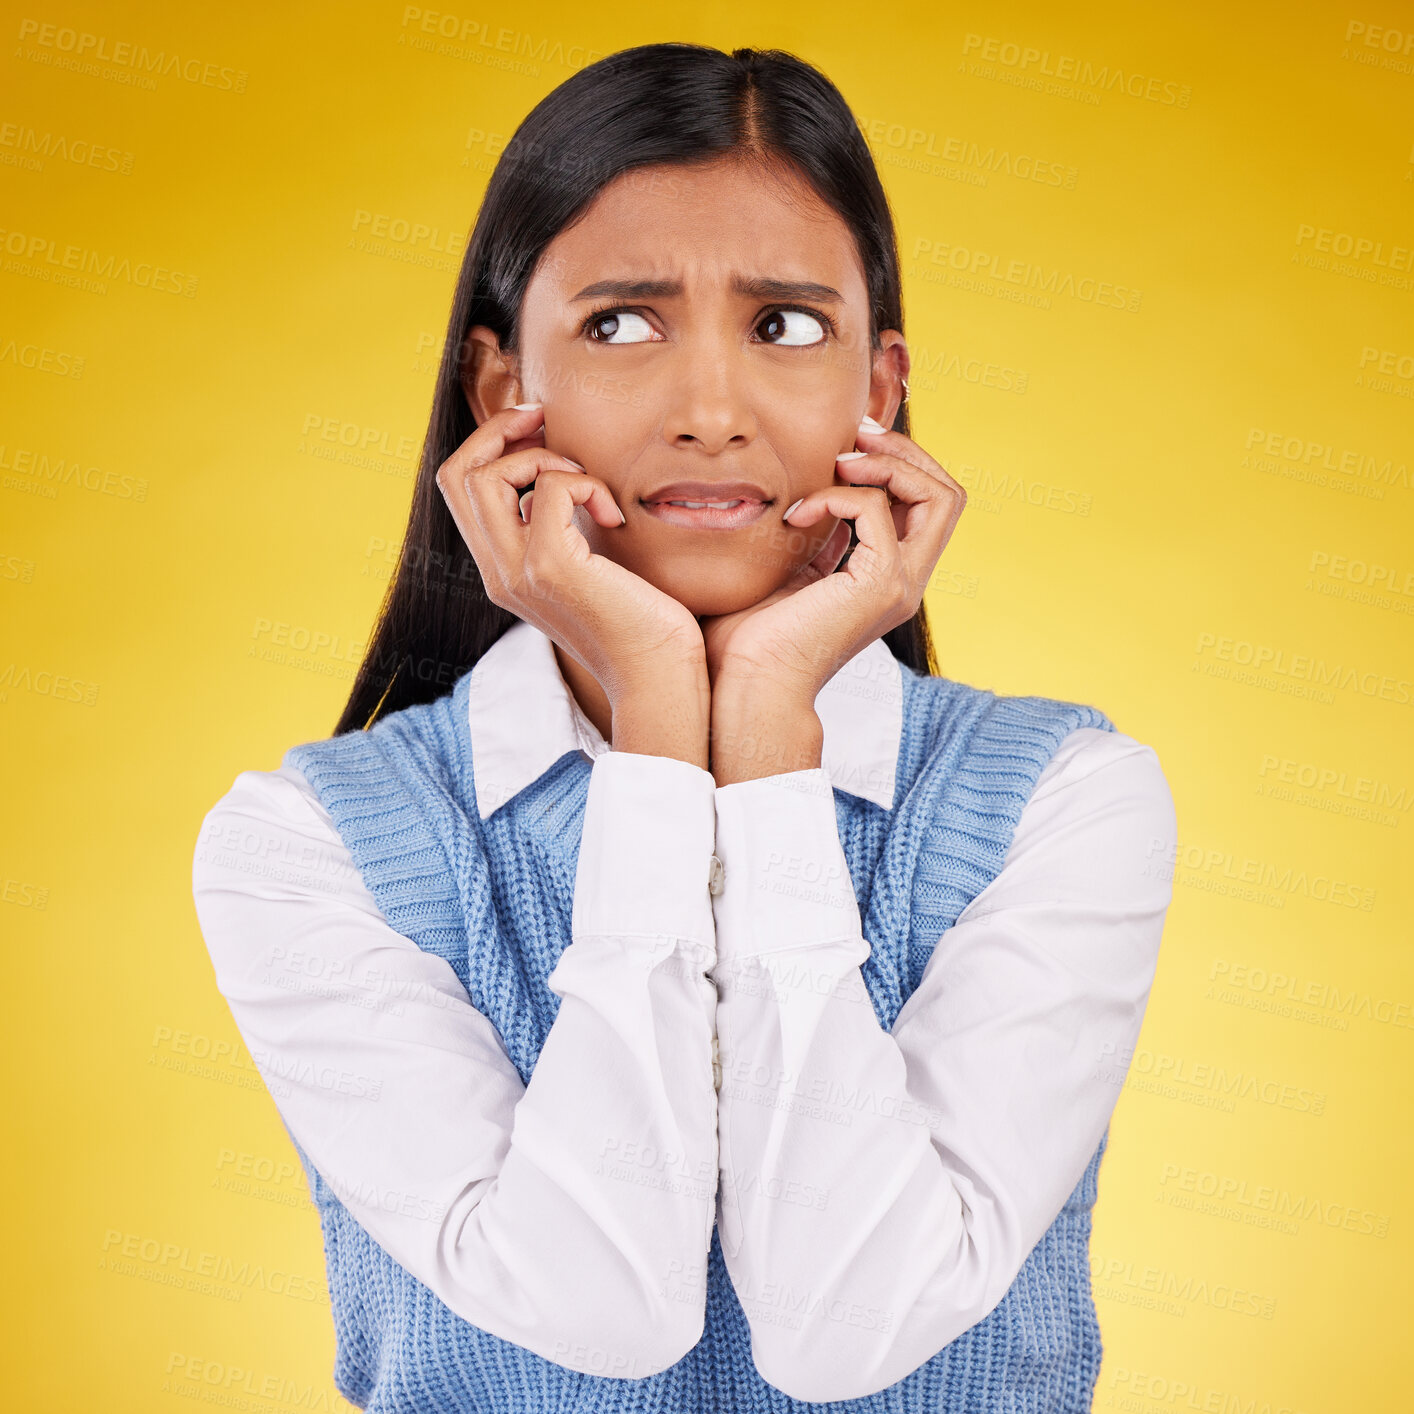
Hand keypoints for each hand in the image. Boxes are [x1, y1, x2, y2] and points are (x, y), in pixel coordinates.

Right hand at [435, 405, 706, 708]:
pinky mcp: (551, 568)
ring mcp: (518, 572)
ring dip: (543, 458)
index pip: (459, 488)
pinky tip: (614, 515)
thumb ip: (561, 525)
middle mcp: (498, 573)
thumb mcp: (587, 564)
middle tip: (546, 420)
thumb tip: (558, 468)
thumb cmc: (639, 622)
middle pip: (456, 474)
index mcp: (501, 571)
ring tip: (587, 485)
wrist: (657, 677)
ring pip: (488, 475)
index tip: (534, 425)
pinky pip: (548, 489)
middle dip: (500, 430)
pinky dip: (585, 484)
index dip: (488, 443)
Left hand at [700, 420, 966, 706]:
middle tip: (856, 436)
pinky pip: (877, 509)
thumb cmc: (751, 642)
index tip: (849, 445)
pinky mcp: (879, 585)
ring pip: (939, 496)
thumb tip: (815, 493)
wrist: (747, 687)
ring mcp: (900, 585)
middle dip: (906, 451)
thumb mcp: (790, 573)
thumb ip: (817, 536)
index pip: (927, 506)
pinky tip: (797, 516)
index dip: (900, 464)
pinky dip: (836, 495)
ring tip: (836, 465)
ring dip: (887, 463)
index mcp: (888, 579)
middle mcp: (905, 582)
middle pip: (948, 495)